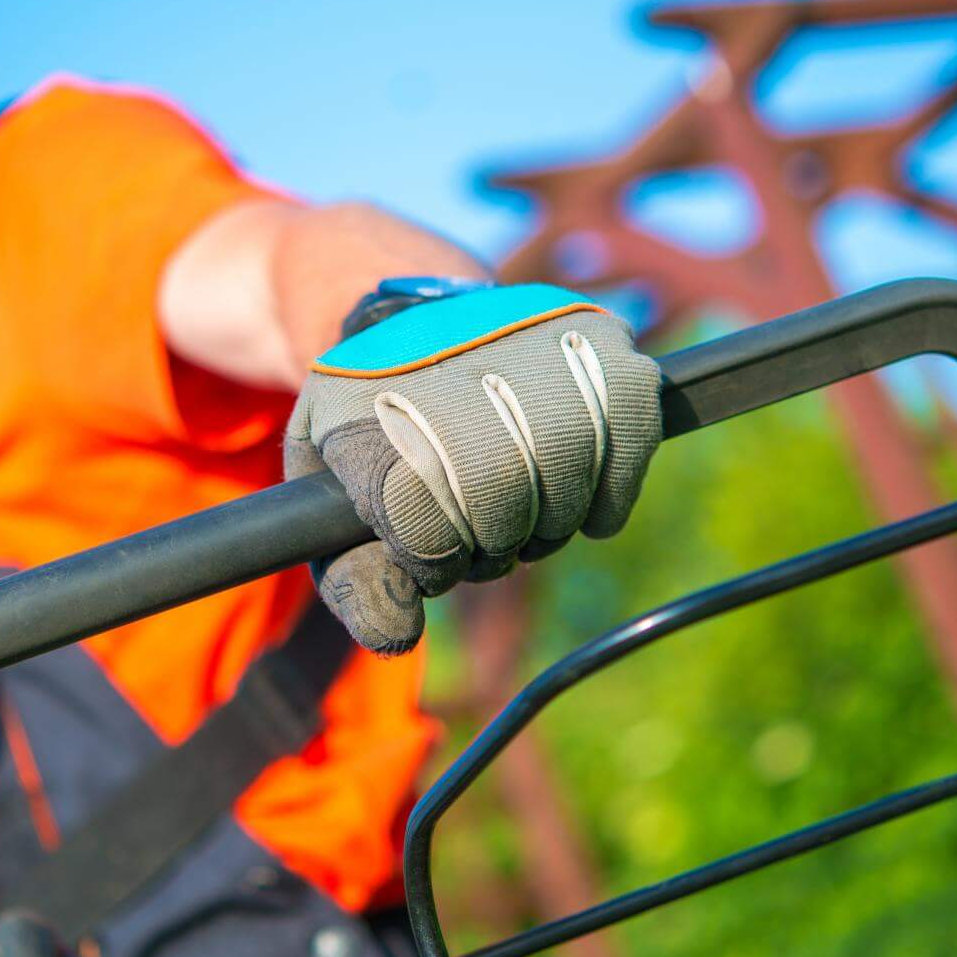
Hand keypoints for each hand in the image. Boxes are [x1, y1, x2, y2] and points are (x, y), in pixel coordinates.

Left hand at [285, 284, 661, 652]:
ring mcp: (529, 338)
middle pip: (498, 499)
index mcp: (367, 401)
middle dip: (494, 543)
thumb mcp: (329, 497)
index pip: (421, 520)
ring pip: (565, 476)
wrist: (417, 321)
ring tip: (520, 510)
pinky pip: (628, 444)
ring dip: (548, 523)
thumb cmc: (374, 430)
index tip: (431, 554)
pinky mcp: (600, 340)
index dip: (435, 561)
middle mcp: (451, 355)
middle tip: (483, 537)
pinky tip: (577, 498)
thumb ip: (353, 575)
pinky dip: (608, 497)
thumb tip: (399, 635)